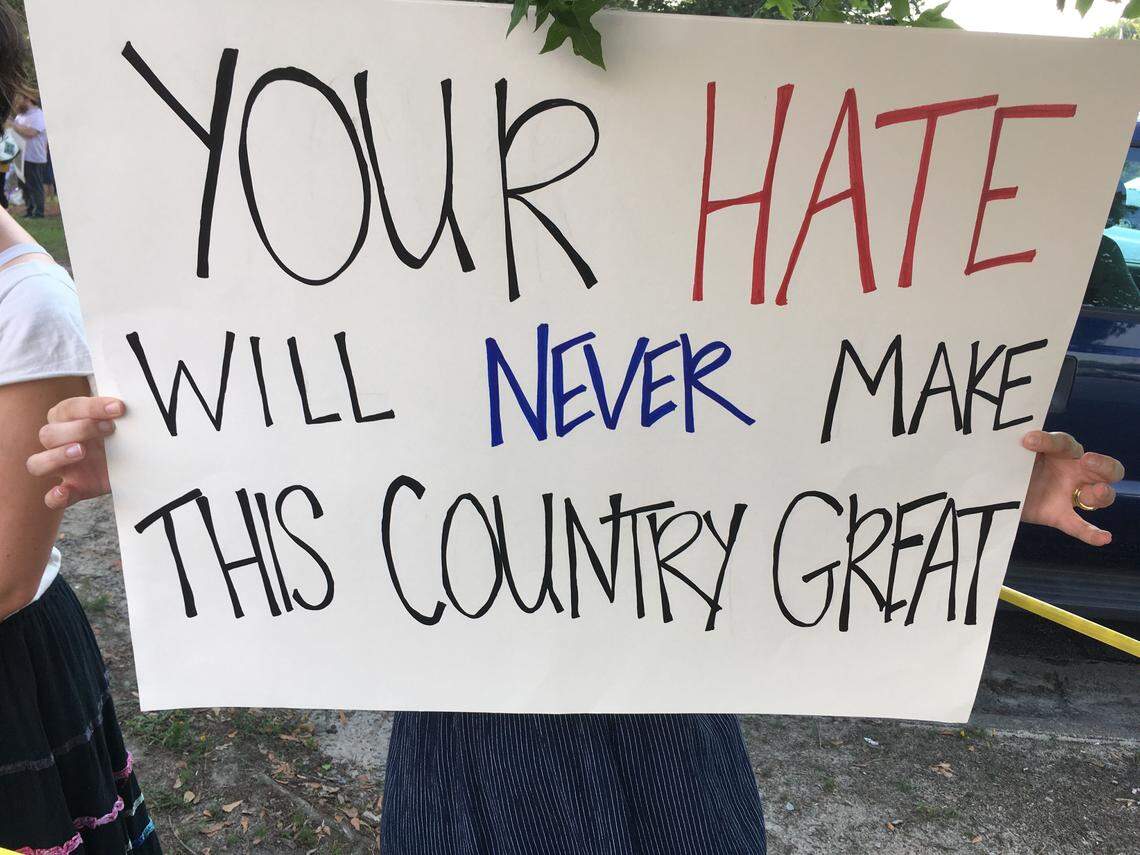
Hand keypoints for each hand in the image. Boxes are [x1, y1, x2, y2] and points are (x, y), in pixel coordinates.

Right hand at [26, 396, 124, 508]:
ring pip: (37, 463)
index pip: (69, 408)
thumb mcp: (122, 422)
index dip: (92, 407)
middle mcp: (58, 443)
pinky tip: (63, 491)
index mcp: (67, 419)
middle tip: (109, 428)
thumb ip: (118, 414)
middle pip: (48, 434)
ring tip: (81, 451)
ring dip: (57, 456)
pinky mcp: (74, 489)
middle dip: (79, 429)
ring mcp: (63, 468)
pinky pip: (51, 498)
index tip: (119, 408)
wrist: (137, 461)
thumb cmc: (123, 434)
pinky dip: (55, 497)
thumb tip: (124, 405)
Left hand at [1020, 430, 1123, 546]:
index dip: (1048, 441)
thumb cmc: (1011, 463)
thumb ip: (1016, 449)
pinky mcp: (1059, 515)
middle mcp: (1074, 471)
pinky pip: (1080, 526)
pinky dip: (1092, 533)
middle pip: (1105, 468)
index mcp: (1062, 451)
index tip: (1028, 441)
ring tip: (1096, 491)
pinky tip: (1104, 538)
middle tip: (1087, 461)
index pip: (1063, 443)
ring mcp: (1071, 494)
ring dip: (1102, 494)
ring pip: (1101, 496)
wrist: (998, 486)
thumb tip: (1013, 441)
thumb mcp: (1013, 453)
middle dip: (1102, 464)